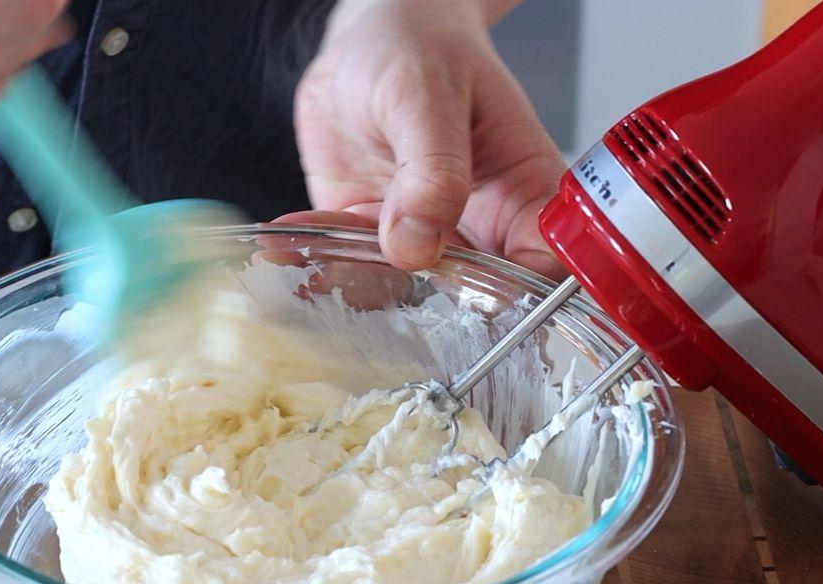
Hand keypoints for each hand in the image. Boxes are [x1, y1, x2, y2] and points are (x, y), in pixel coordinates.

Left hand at [295, 0, 564, 275]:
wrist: (365, 38)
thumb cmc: (419, 47)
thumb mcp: (427, 95)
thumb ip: (432, 171)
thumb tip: (417, 247)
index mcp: (523, 194)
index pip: (542, 267)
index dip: (517, 297)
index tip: (467, 301)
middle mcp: (477, 228)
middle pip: (467, 300)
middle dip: (417, 306)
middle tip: (368, 278)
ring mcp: (421, 238)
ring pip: (398, 292)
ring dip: (349, 282)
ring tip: (307, 262)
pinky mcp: (369, 236)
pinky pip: (344, 267)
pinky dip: (311, 261)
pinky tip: (280, 246)